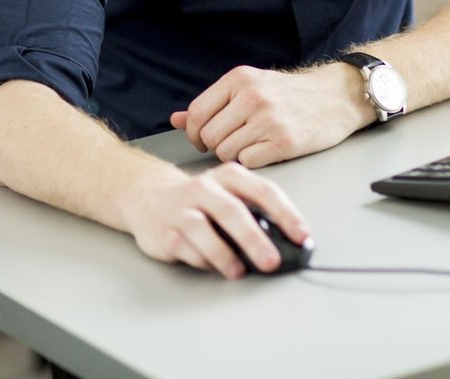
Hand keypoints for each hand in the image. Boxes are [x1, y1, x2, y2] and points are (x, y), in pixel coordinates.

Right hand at [117, 162, 310, 278]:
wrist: (147, 196)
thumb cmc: (198, 201)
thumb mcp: (227, 195)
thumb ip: (254, 213)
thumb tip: (286, 245)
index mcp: (228, 177)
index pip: (263, 190)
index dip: (286, 214)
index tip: (302, 237)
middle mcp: (203, 188)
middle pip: (232, 211)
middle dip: (254, 238)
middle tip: (271, 261)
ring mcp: (181, 209)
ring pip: (203, 230)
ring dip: (224, 254)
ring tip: (239, 272)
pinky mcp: (164, 230)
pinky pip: (185, 248)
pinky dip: (202, 261)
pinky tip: (213, 267)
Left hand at [169, 63, 367, 167]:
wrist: (335, 97)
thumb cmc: (288, 94)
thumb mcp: (248, 87)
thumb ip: (212, 104)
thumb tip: (175, 120)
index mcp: (238, 79)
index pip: (197, 113)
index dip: (194, 132)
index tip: (203, 140)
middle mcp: (251, 96)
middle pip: (210, 136)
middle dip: (215, 146)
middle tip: (231, 144)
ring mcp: (268, 119)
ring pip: (226, 152)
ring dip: (233, 155)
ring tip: (250, 146)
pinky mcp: (284, 142)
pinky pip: (247, 162)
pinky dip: (251, 162)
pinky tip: (263, 152)